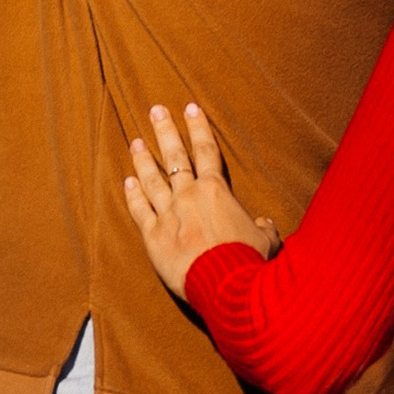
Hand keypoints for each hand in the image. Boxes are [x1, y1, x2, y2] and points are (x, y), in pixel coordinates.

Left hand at [123, 99, 278, 301]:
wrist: (227, 286)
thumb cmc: (249, 261)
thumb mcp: (266, 239)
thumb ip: (263, 226)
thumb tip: (264, 222)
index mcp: (216, 191)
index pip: (206, 151)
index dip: (198, 127)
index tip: (190, 107)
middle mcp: (189, 196)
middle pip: (174, 157)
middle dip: (165, 131)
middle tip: (155, 110)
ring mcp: (169, 215)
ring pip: (152, 179)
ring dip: (143, 159)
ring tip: (136, 142)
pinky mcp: (154, 237)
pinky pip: (140, 210)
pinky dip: (133, 194)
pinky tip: (127, 181)